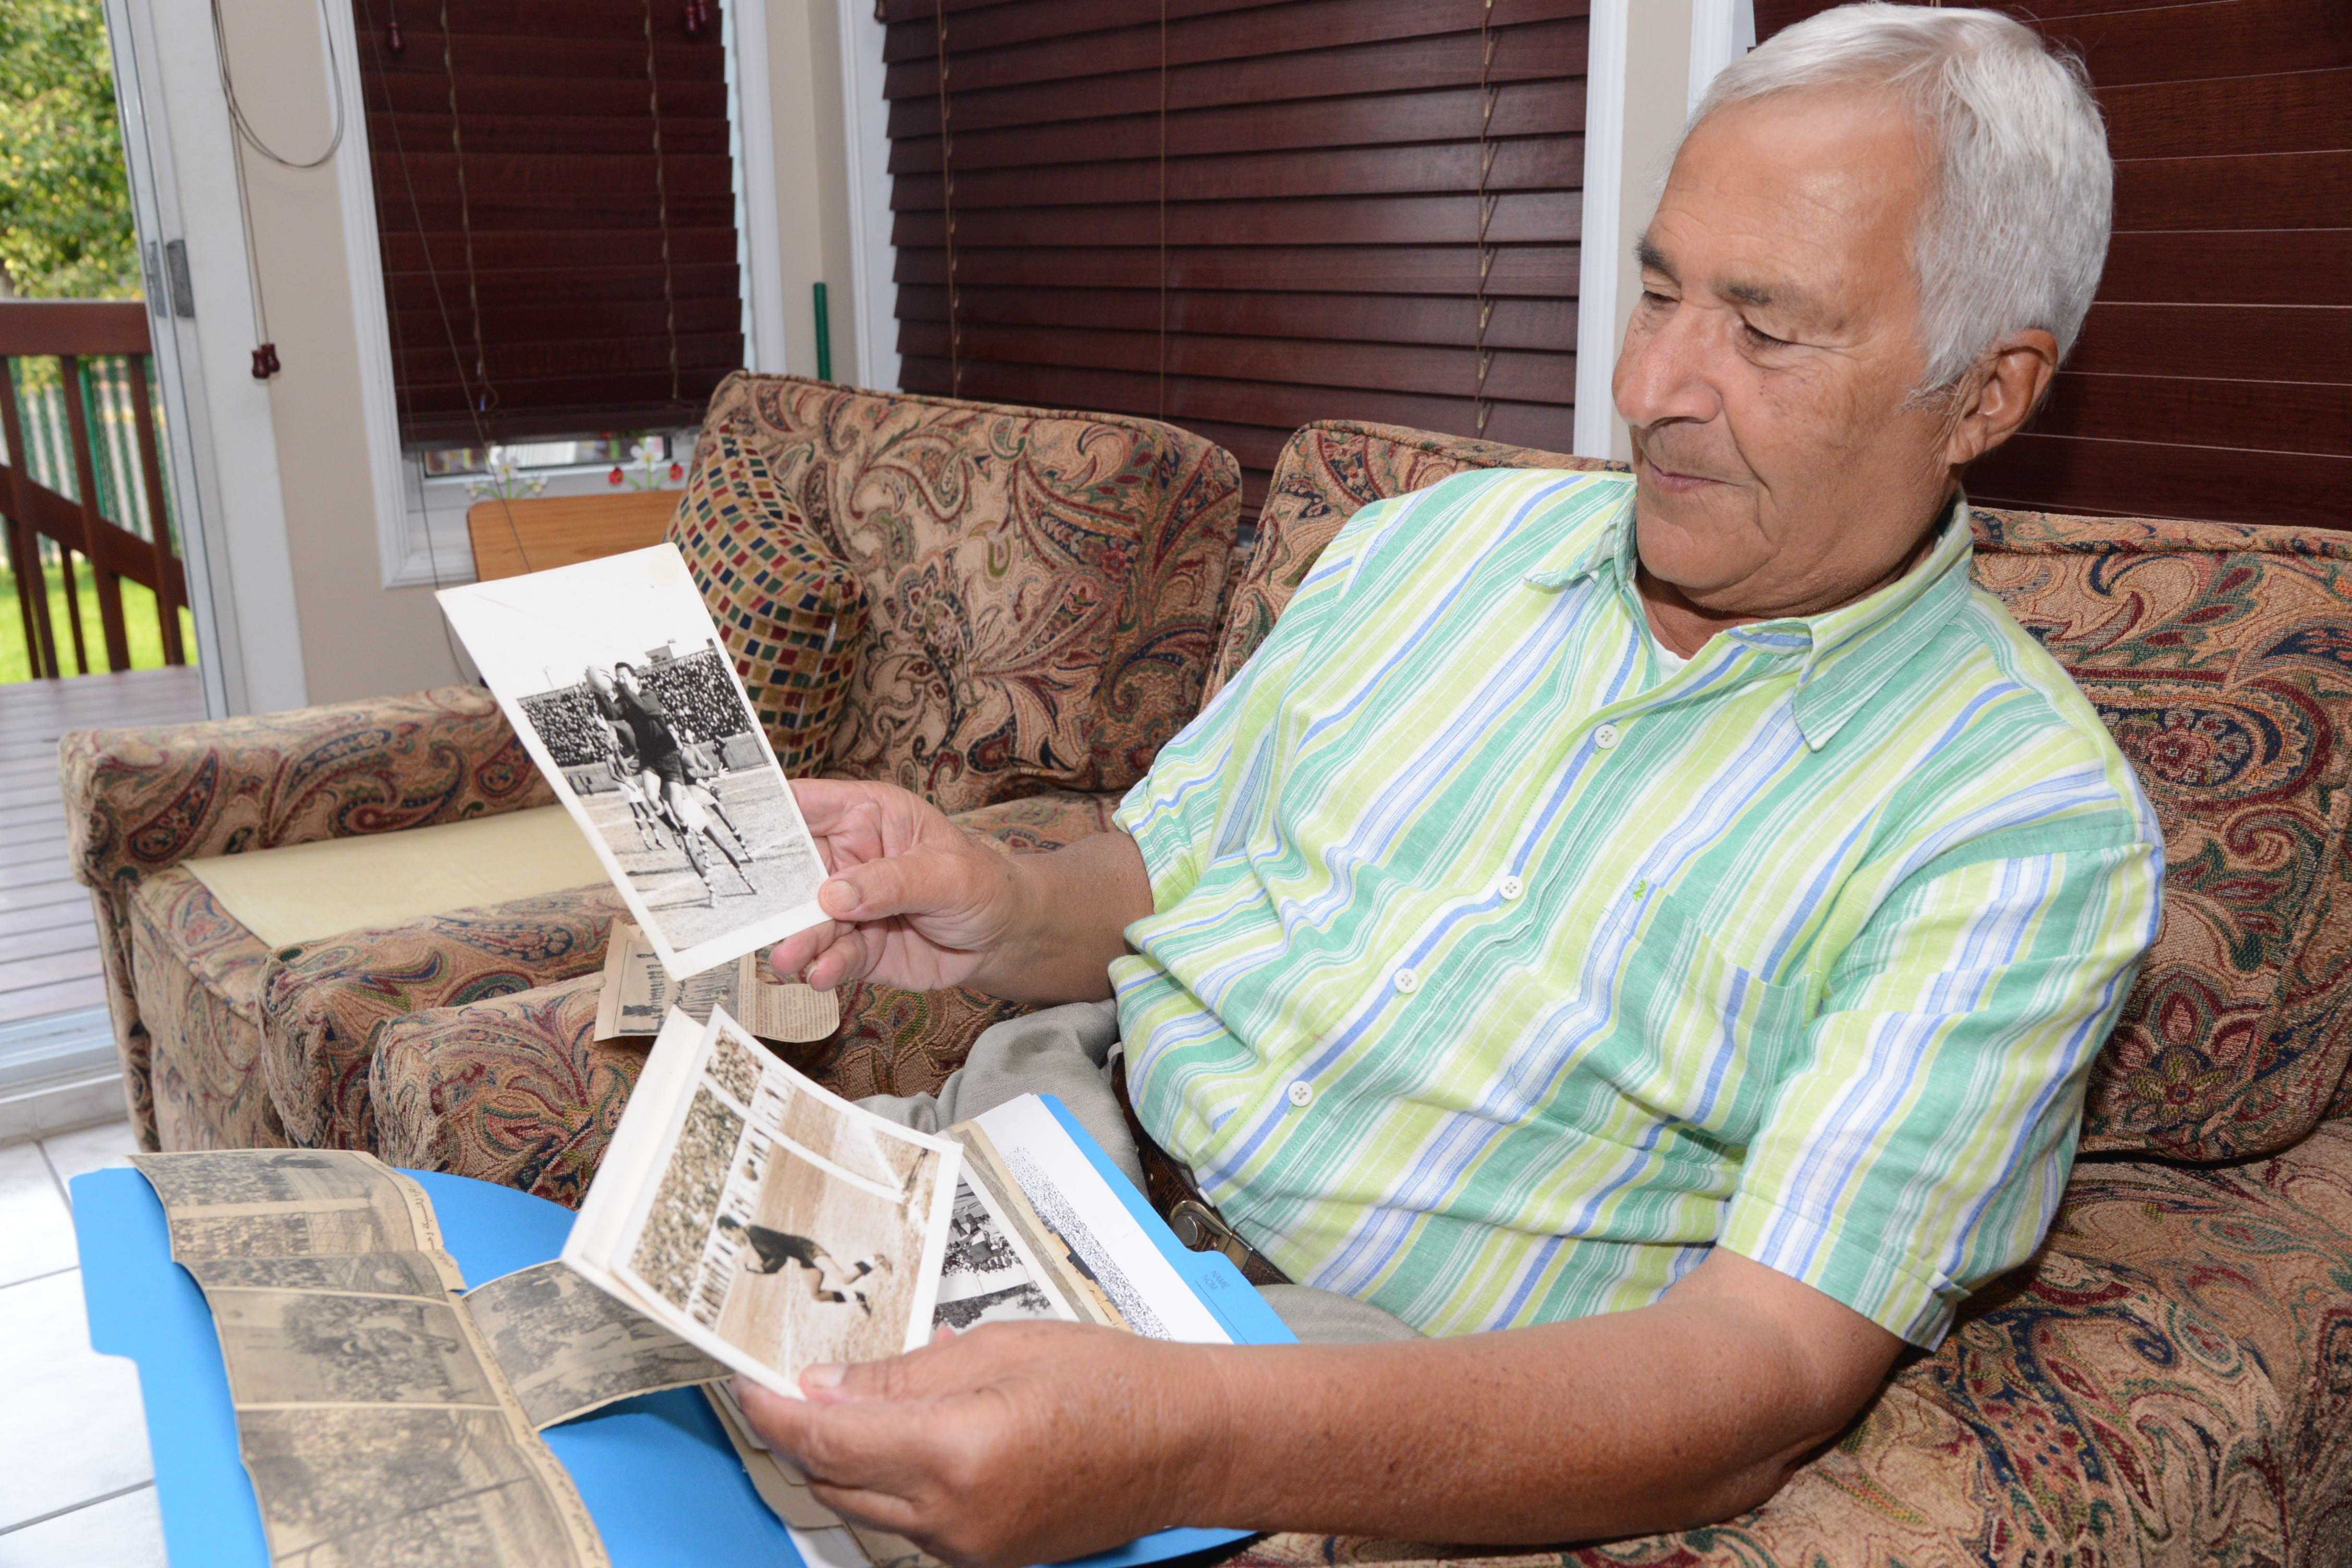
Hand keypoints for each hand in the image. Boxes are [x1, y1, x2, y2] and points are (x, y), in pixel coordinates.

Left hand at [735, 1322, 1221, 1567]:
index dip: (772, 1409)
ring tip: (846, 1399)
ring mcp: (967, 1548)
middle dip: (798, 1433)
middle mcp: (952, 1516)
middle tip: (783, 1382)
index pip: (826, 1438)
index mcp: (955, 1452)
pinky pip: (907, 1522)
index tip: (747, 1382)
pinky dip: (888, 1480)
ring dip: (840, 1458)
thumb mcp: (998, 1347)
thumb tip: (823, 1387)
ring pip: (864, 1506)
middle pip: (832, 1480)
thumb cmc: (1110, 1382)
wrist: (1184, 1442)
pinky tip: (904, 1435)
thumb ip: (901, 1375)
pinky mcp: (983, 1557)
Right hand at [771, 779, 1154, 1004]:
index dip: (762, 813)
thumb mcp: (946, 874)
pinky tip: (823, 975)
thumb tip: (833, 894)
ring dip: (795, 939)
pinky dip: (823, 968)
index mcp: (864, 816)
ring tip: (791, 957)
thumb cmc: (982, 883)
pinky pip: (829, 957)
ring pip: (804, 921)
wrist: (1005, 937)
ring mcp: (845, 907)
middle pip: (790, 871)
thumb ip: (891, 881)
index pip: (802, 805)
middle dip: (768, 893)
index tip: (726, 827)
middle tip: (747, 913)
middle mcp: (844, 859)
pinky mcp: (854, 948)